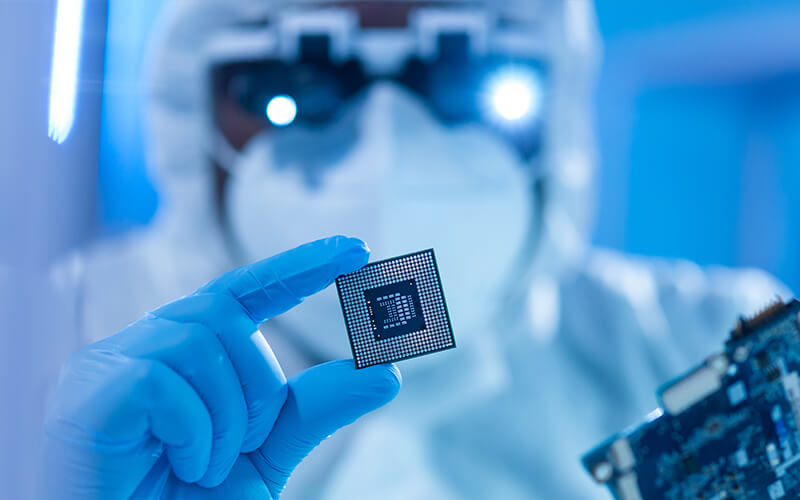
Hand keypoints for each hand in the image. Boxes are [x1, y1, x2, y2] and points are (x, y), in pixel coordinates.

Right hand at [42, 236, 400, 498]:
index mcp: (187, 352)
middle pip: (226, 315)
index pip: (246, 289)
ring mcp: (109, 363)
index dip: (301, 266)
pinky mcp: (89, 392)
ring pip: (199, 344)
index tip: (356, 248)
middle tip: (242, 445)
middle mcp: (147, 344)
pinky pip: (162, 383)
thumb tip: (387, 372)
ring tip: (204, 465)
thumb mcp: (266, 454)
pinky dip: (194, 434)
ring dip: (226, 417)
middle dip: (258, 387)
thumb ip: (316, 410)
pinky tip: (182, 466)